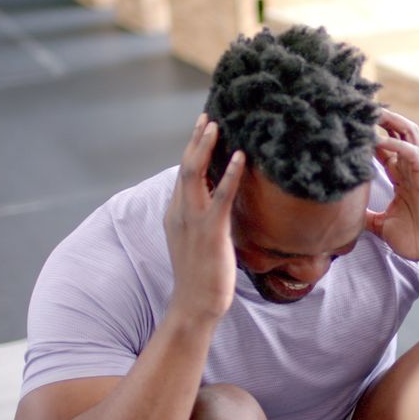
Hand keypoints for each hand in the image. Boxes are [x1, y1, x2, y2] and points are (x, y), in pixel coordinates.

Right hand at [164, 114, 244, 320]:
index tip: (202, 126)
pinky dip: (230, 174)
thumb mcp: (199, 238)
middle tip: (209, 116)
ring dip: (205, 147)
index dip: (192, 148)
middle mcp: (180, 211)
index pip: (184, 173)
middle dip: (196, 140)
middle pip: (185, 166)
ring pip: (193, 174)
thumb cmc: (202, 273)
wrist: (196, 303)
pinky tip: (241, 158)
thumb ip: (204, 216)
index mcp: (176, 212)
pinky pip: (220, 196)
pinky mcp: (211, 231)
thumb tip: (221, 200)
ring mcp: (193, 220)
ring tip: (217, 125)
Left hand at [365, 109, 418, 264]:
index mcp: (401, 178)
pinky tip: (378, 140)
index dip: (368, 137)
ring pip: (407, 134)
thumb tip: (344, 216)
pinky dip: (395, 144)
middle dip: (380, 119)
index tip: (350, 127)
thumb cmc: (417, 239)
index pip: (383, 150)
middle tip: (359, 108)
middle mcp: (410, 169)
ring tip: (371, 111)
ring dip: (390, 121)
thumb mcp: (381, 225)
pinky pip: (412, 152)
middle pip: (396, 133)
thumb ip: (365, 216)